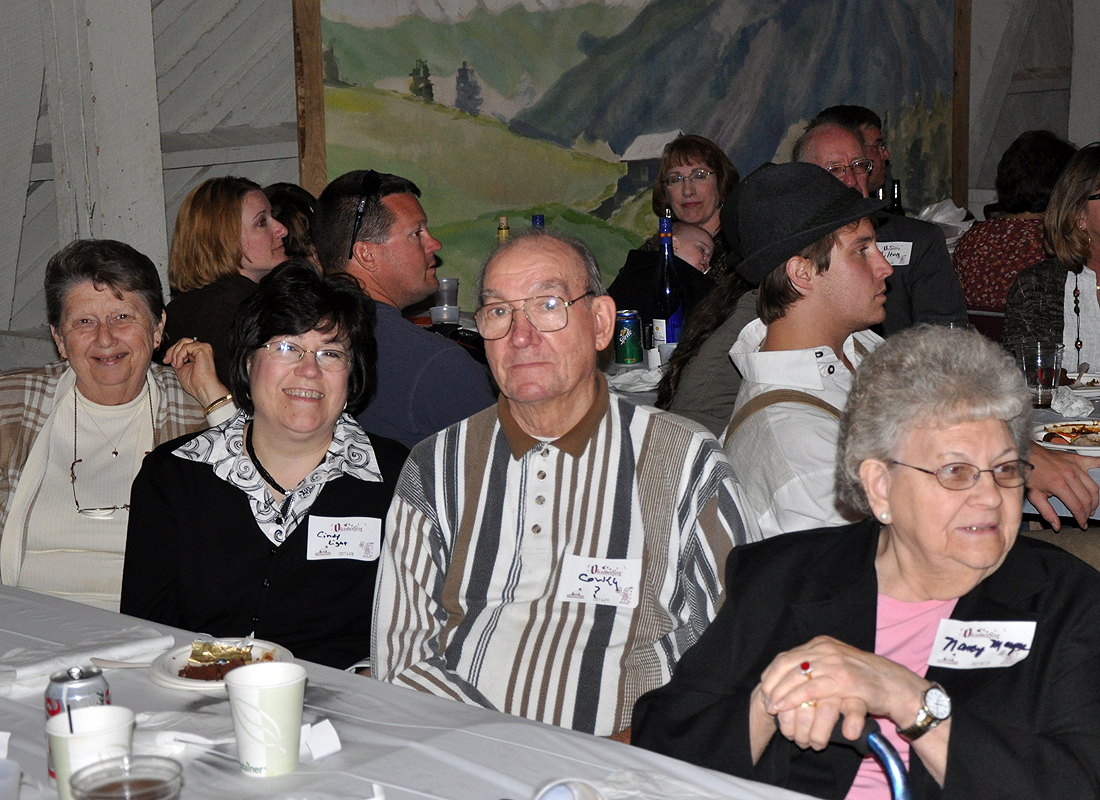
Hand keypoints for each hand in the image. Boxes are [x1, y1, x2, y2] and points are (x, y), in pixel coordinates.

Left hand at [163, 338, 228, 407]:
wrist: (202, 389)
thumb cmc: (195, 383)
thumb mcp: (180, 368)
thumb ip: (176, 358)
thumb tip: (169, 354)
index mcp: (198, 354)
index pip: (183, 345)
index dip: (172, 351)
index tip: (167, 360)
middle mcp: (202, 349)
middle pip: (183, 341)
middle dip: (172, 351)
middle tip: (168, 361)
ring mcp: (204, 348)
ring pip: (183, 342)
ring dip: (176, 354)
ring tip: (178, 365)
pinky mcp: (203, 348)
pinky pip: (185, 347)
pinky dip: (180, 356)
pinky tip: (181, 364)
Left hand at [757, 636, 927, 750]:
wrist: (894, 685)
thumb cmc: (864, 679)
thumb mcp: (836, 665)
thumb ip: (817, 665)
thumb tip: (791, 672)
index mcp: (821, 643)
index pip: (786, 656)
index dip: (772, 673)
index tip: (764, 688)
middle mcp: (825, 649)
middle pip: (786, 664)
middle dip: (772, 684)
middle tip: (765, 701)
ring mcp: (834, 663)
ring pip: (796, 676)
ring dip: (780, 693)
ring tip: (772, 708)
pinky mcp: (843, 680)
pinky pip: (810, 689)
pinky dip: (793, 699)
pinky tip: (785, 707)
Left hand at [1025, 446, 1099, 529]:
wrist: (1025, 454)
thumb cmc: (1028, 473)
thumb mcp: (1033, 495)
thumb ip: (1046, 512)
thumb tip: (1056, 526)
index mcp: (1059, 485)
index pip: (1077, 506)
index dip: (1081, 518)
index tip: (1082, 524)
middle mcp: (1070, 475)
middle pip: (1087, 498)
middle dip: (1089, 510)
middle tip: (1086, 516)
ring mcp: (1075, 466)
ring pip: (1093, 486)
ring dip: (1094, 498)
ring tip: (1091, 505)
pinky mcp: (1076, 458)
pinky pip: (1095, 462)